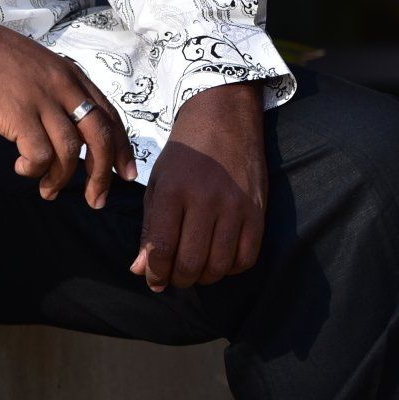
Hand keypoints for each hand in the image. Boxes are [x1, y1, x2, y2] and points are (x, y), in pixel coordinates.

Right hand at [0, 7, 136, 209]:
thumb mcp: (35, 66)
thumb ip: (55, 90)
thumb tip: (65, 128)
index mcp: (70, 74)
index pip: (109, 115)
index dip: (122, 149)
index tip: (124, 174)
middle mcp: (62, 85)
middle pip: (99, 136)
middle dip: (102, 174)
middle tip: (96, 198)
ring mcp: (40, 98)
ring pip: (71, 150)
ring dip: (63, 178)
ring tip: (49, 191)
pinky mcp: (16, 113)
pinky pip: (40, 153)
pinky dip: (34, 169)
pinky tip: (22, 169)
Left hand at [129, 80, 268, 291]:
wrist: (224, 119)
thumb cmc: (184, 153)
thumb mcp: (157, 183)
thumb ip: (149, 228)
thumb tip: (140, 270)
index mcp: (172, 191)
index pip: (162, 248)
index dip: (155, 273)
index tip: (152, 281)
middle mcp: (204, 200)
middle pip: (190, 262)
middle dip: (177, 279)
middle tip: (173, 278)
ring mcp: (235, 207)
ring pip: (219, 266)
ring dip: (204, 278)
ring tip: (194, 271)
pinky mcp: (258, 212)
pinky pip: (247, 258)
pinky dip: (231, 268)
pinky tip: (219, 260)